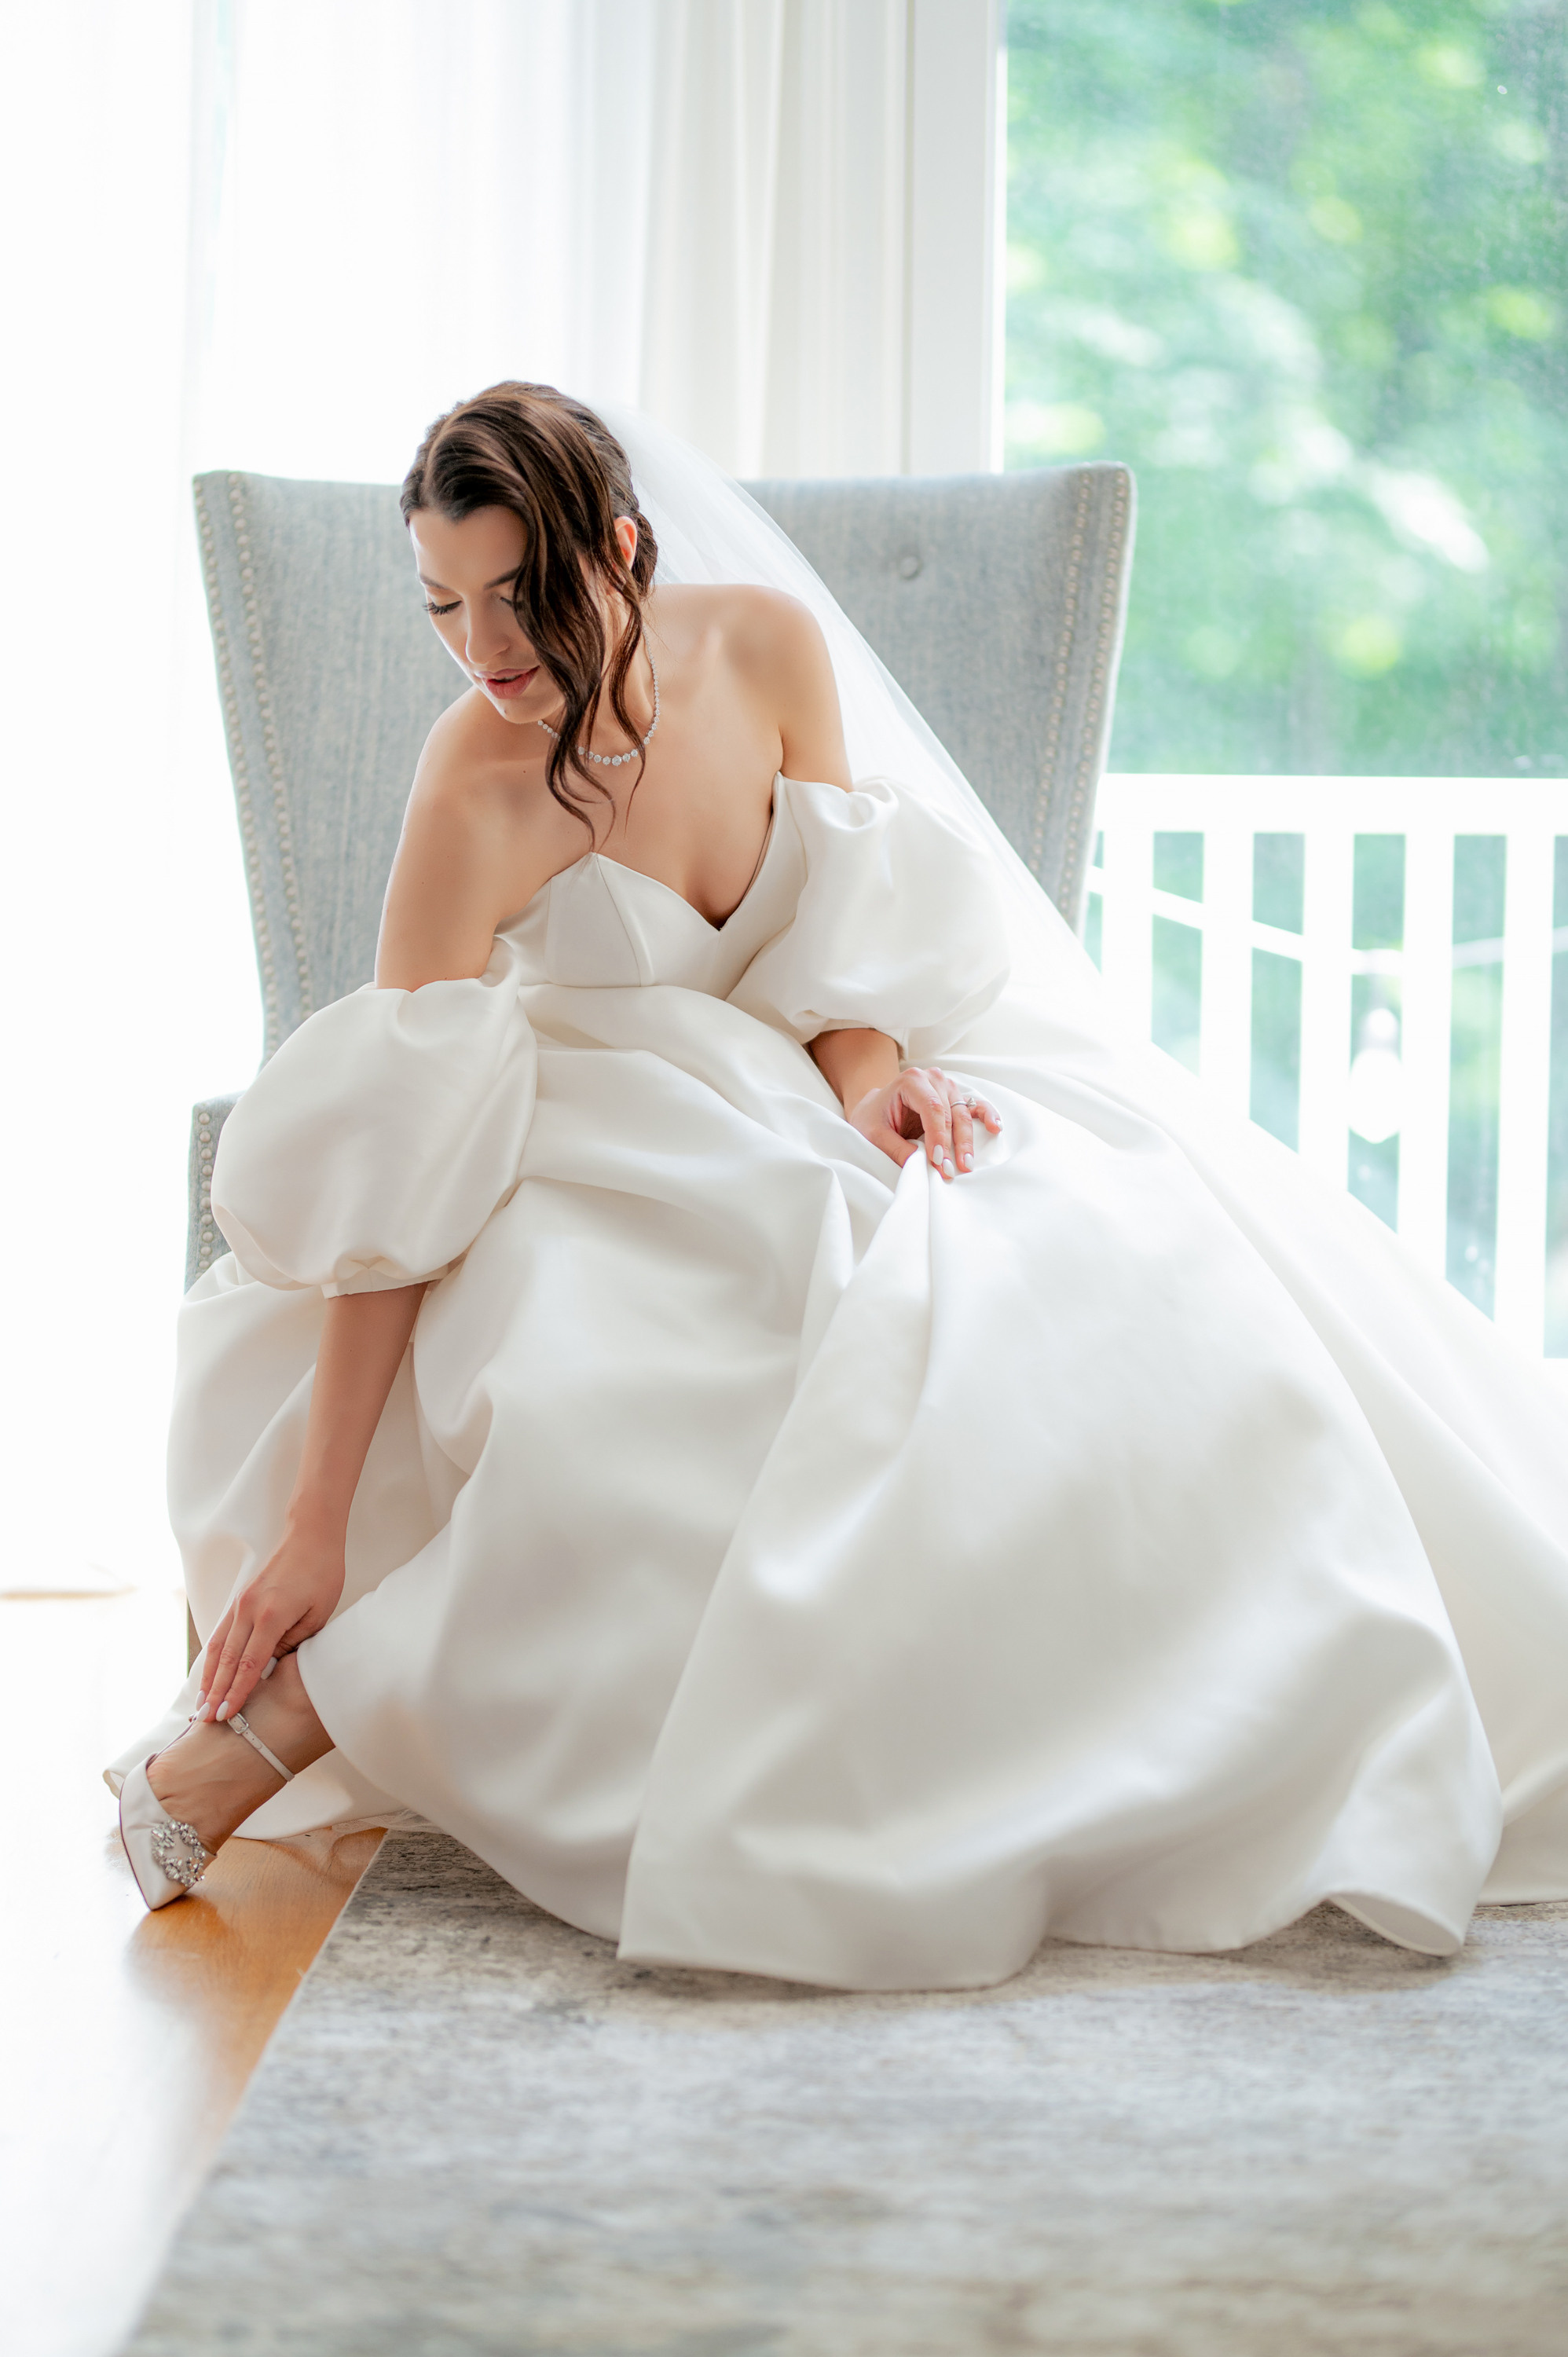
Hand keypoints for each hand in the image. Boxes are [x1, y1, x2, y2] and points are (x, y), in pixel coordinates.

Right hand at [198, 1516, 345, 1724]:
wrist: (309, 1535)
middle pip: (228, 1660)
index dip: (236, 1693)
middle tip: (204, 1720)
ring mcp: (240, 1604)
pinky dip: (213, 1657)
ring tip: (199, 1703)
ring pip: (219, 1648)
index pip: (250, 1665)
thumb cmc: (322, 1574)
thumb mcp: (318, 1613)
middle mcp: (249, 1610)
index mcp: (271, 1616)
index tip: (225, 1715)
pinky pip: (221, 1634)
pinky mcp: (239, 1601)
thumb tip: (271, 1666)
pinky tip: (209, 1674)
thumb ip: (293, 1643)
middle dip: (215, 1692)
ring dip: (208, 1677)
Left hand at [848, 1065, 1001, 1179]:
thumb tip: (918, 1165)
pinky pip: (976, 1106)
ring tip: (967, 1164)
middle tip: (953, 1171)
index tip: (938, 1161)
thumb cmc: (871, 1118)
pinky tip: (995, 1128)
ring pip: (963, 1114)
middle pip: (950, 1113)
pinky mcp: (954, 1099)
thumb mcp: (873, 1134)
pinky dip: (987, 1116)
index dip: (938, 1136)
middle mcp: (933, 1079)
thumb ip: (894, 1148)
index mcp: (911, 1080)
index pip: (931, 1108)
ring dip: (967, 1140)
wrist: (873, 1109)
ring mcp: (947, 1088)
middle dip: (952, 1144)